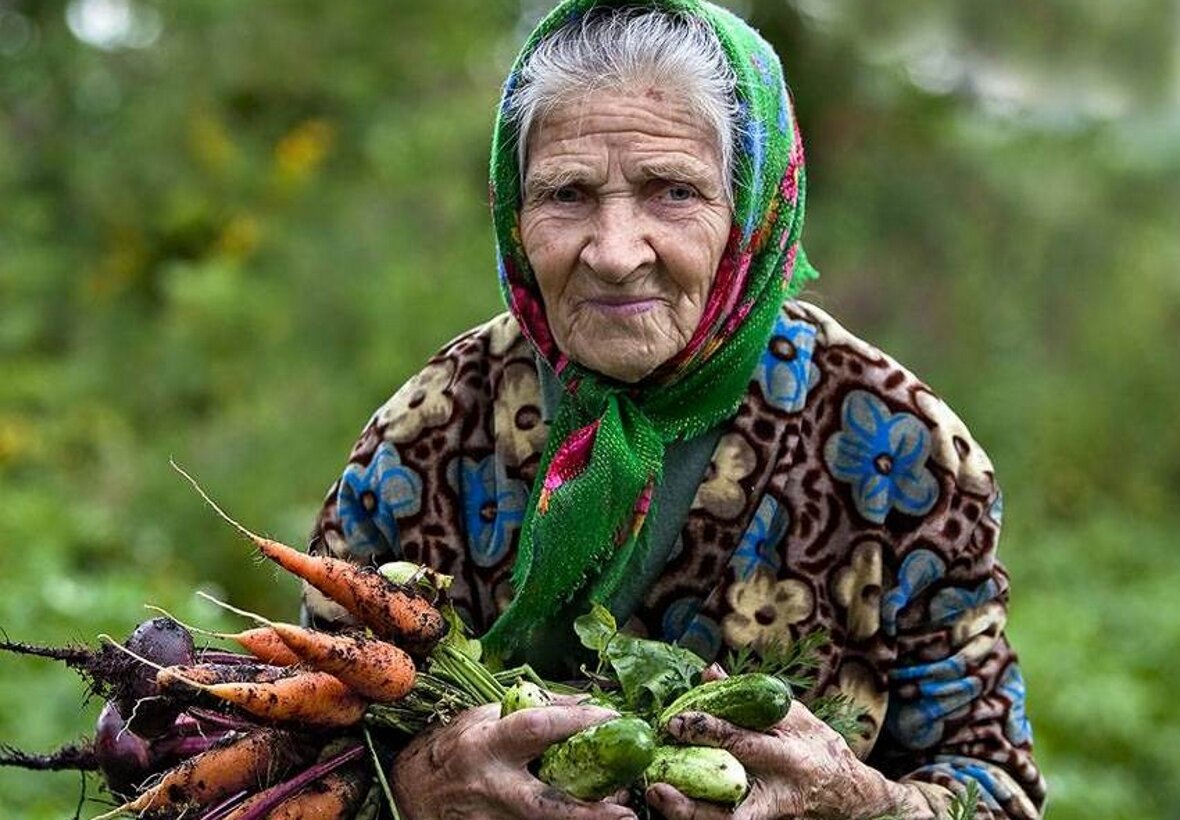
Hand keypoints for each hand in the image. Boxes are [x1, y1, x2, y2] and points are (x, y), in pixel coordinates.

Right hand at [392, 700, 637, 819]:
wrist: (411, 791)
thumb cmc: (453, 747)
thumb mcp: (484, 716)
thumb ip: (532, 710)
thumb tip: (583, 703)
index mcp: (487, 744)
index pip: (536, 728)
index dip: (576, 721)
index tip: (612, 718)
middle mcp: (490, 786)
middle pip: (544, 805)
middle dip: (587, 812)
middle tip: (626, 811)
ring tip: (620, 816)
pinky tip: (587, 819)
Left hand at [646, 699, 929, 819]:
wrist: (851, 796)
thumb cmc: (817, 746)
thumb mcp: (793, 715)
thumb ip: (750, 697)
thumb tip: (708, 671)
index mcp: (789, 756)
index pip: (743, 743)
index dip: (707, 730)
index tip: (674, 722)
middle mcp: (779, 793)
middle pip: (731, 803)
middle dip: (691, 799)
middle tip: (655, 784)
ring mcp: (771, 816)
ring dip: (689, 816)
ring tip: (658, 798)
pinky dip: (700, 817)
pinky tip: (674, 807)